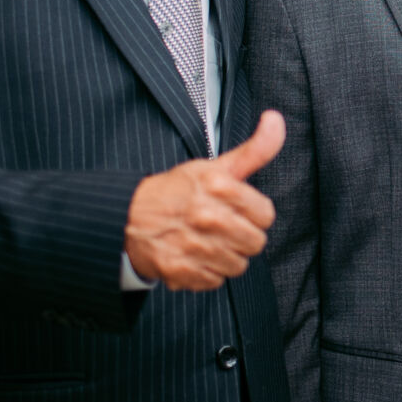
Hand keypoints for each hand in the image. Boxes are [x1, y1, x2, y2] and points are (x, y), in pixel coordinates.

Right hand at [123, 111, 283, 291]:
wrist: (126, 215)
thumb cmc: (176, 191)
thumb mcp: (215, 166)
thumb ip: (254, 149)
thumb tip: (276, 120)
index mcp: (219, 187)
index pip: (266, 215)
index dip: (254, 214)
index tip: (238, 210)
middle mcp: (208, 216)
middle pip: (256, 242)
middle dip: (242, 236)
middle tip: (222, 227)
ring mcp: (193, 245)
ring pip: (238, 265)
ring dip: (225, 256)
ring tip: (207, 241)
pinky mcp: (180, 270)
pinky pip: (215, 281)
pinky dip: (206, 272)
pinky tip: (194, 256)